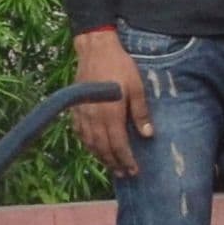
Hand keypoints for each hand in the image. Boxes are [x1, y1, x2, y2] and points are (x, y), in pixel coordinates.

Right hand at [70, 27, 152, 177]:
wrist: (95, 50)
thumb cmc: (120, 67)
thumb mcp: (137, 87)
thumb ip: (141, 112)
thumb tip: (147, 135)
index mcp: (110, 114)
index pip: (118, 145)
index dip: (126, 160)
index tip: (134, 171)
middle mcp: (93, 118)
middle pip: (103, 148)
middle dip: (114, 163)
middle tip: (124, 174)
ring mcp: (81, 114)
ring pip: (90, 143)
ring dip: (100, 156)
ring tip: (112, 166)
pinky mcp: (75, 108)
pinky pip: (80, 133)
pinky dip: (88, 144)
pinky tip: (95, 148)